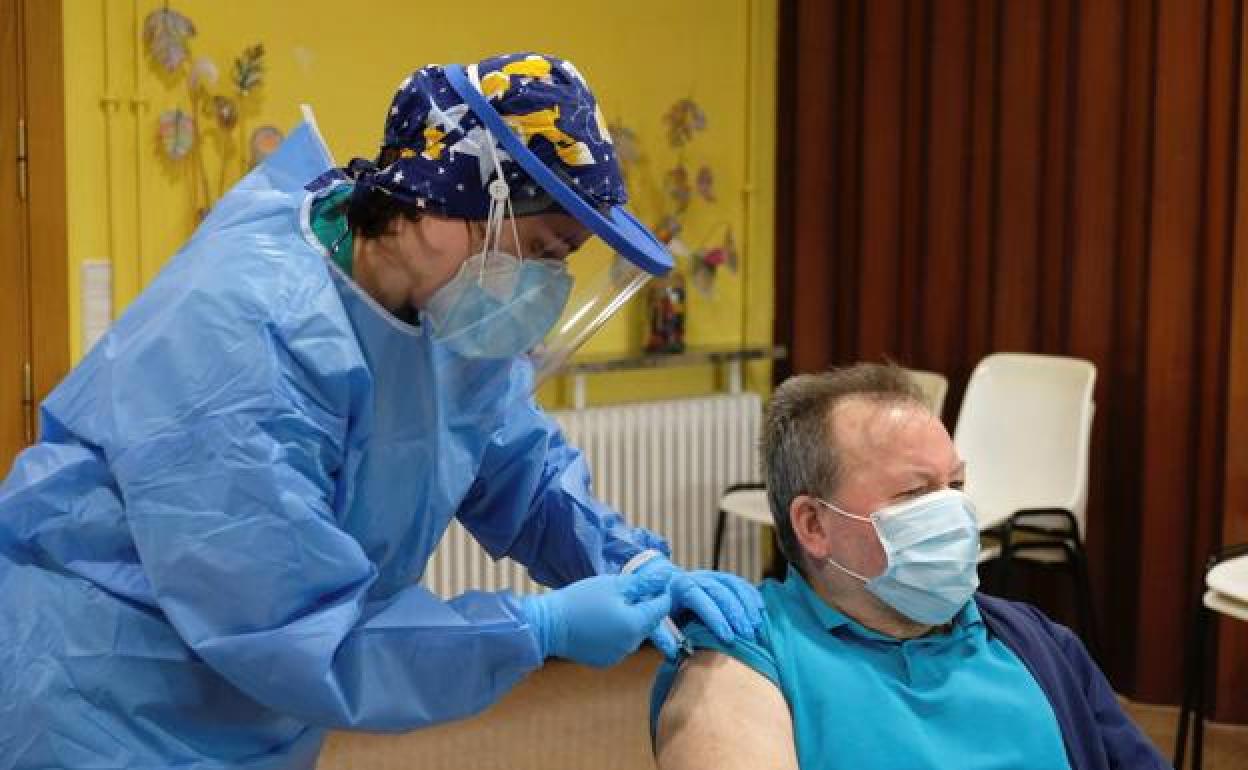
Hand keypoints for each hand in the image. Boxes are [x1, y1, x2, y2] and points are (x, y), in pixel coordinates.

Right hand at [519, 572, 671, 667]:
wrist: (549, 625)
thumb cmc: (581, 600)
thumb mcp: (614, 585)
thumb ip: (642, 584)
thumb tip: (664, 579)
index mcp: (636, 624)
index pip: (661, 608)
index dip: (661, 593)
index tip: (655, 583)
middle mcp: (631, 645)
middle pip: (649, 623)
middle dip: (645, 608)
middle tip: (631, 592)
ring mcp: (618, 655)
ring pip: (634, 634)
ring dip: (631, 621)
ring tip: (612, 606)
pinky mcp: (605, 661)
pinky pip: (620, 645)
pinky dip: (618, 633)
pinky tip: (602, 622)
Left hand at [635, 557, 763, 658]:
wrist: (661, 583)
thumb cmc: (660, 607)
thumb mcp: (655, 619)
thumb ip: (661, 635)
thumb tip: (673, 653)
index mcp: (679, 586)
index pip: (699, 598)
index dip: (715, 618)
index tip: (728, 638)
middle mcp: (697, 577)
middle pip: (720, 591)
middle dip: (736, 614)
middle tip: (747, 635)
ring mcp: (711, 575)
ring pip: (733, 585)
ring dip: (747, 605)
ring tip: (756, 626)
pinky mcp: (721, 577)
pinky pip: (739, 583)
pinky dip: (751, 595)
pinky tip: (760, 610)